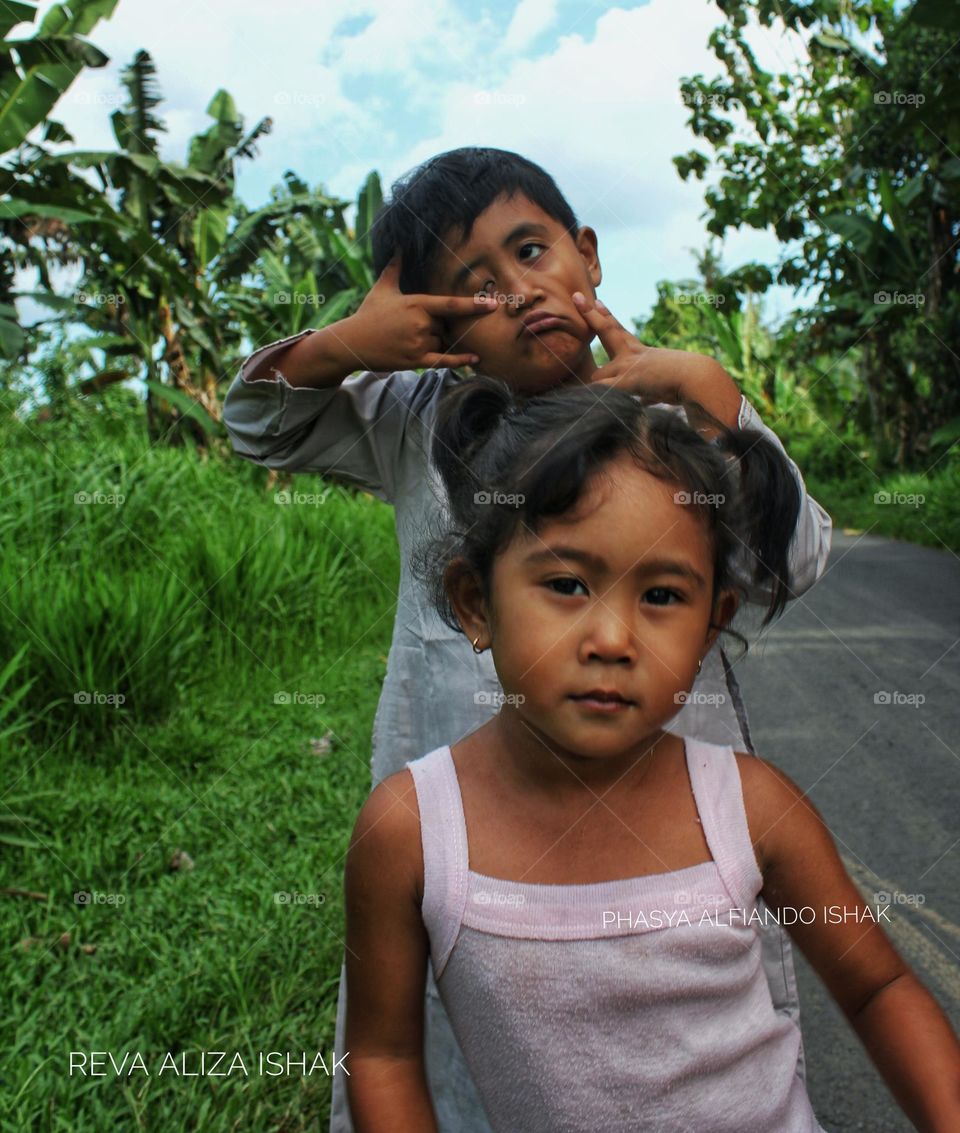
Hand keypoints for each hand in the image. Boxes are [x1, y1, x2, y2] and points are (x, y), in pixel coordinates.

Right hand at [342, 259, 496, 371]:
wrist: (352, 342)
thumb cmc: (368, 313)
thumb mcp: (382, 288)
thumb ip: (395, 267)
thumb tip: (399, 247)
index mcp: (417, 304)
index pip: (452, 305)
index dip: (474, 305)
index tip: (494, 304)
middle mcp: (421, 323)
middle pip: (446, 326)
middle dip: (437, 328)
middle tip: (411, 328)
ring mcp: (419, 343)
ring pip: (442, 343)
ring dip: (434, 342)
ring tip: (408, 339)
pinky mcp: (415, 360)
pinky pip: (443, 361)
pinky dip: (460, 360)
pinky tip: (475, 358)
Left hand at [573, 291, 740, 425]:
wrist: (697, 376)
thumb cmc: (687, 382)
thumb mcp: (664, 386)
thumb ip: (650, 393)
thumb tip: (647, 401)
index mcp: (642, 352)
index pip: (621, 331)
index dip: (607, 317)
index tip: (597, 303)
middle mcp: (633, 354)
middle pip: (607, 330)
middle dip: (590, 314)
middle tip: (577, 297)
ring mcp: (629, 366)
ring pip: (599, 372)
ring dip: (595, 383)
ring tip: (581, 389)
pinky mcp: (627, 380)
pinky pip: (602, 389)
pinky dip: (593, 397)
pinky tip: (583, 401)